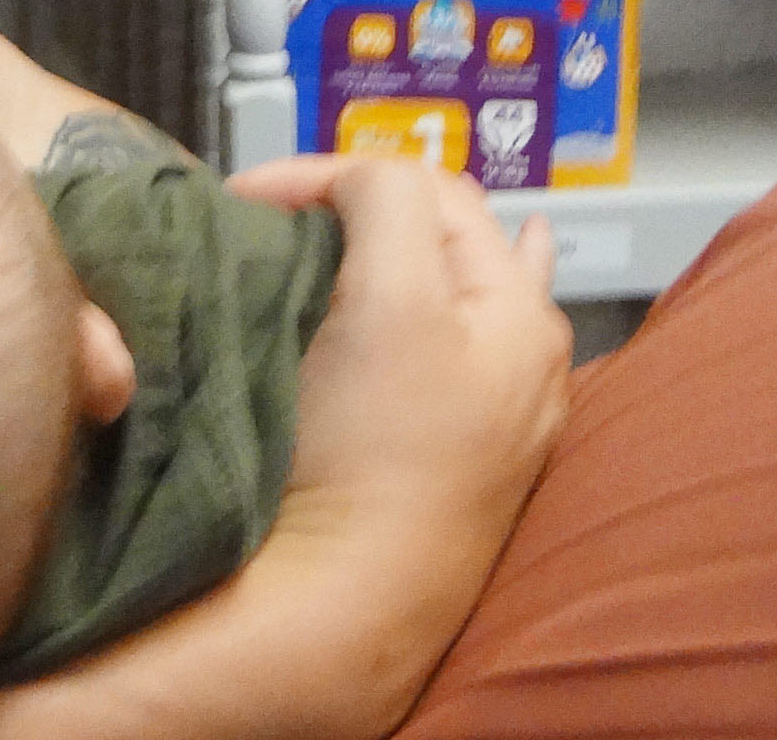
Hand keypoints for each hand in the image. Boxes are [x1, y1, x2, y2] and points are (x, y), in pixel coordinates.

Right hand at [224, 155, 569, 720]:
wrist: (346, 602)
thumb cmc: (377, 453)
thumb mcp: (391, 294)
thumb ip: (387, 201)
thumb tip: (355, 179)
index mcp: (521, 312)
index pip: (428, 189)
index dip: (334, 174)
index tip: (252, 196)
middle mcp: (524, 362)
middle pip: (444, 241)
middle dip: (369, 213)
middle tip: (284, 219)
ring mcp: (489, 418)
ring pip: (440, 298)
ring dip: (385, 264)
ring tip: (343, 243)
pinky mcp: (441, 461)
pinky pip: (423, 361)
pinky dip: (394, 321)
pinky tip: (395, 316)